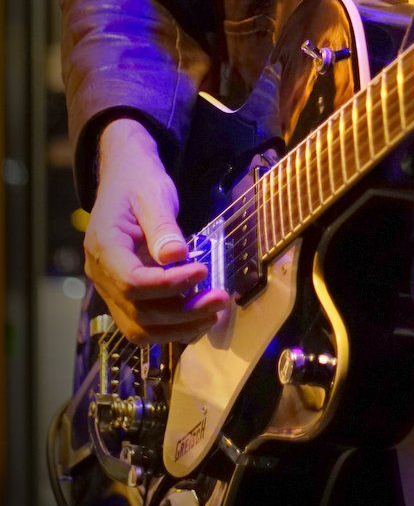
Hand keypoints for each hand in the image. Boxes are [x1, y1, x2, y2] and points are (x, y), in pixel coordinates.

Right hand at [83, 119, 228, 342]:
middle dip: (182, 313)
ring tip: (214, 314)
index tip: (203, 270)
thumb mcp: (153, 194)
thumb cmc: (139, 182)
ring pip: (139, 327)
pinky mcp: (125, 294)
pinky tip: (199, 319)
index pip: (132, 281)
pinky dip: (171, 328)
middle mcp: (101, 273)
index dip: (169, 284)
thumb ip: (162, 226)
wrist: (124, 178)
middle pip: (138, 311)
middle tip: (221, 300)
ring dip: (178, 328)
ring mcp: (110, 287)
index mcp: (104, 246)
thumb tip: (176, 257)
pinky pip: (143, 323)